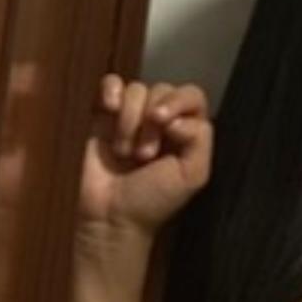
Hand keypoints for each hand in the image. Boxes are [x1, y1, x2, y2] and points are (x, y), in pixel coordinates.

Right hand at [77, 74, 212, 235]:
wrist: (110, 216)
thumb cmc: (154, 199)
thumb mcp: (192, 175)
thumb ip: (198, 140)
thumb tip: (176, 117)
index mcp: (187, 128)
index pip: (192, 95)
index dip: (178, 102)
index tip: (162, 123)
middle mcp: (162, 118)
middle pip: (162, 90)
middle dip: (151, 123)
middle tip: (143, 156)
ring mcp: (132, 115)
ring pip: (136, 90)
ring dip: (129, 121)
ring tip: (124, 153)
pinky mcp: (102, 115)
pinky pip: (110, 84)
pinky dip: (110, 91)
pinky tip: (108, 109)